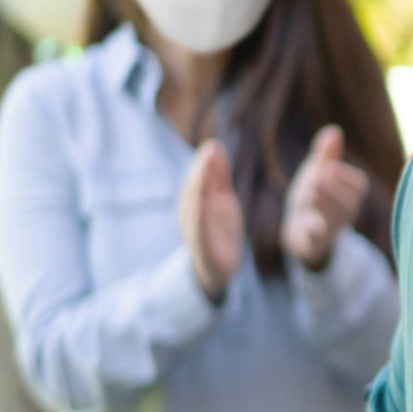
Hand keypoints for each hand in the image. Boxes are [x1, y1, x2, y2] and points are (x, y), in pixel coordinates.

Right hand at [179, 140, 243, 300]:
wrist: (215, 266)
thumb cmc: (217, 227)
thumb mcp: (221, 198)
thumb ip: (218, 173)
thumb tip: (214, 145)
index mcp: (196, 200)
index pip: (199, 179)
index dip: (204, 163)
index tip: (213, 146)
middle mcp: (192, 213)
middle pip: (194, 189)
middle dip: (201, 171)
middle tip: (210, 151)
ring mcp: (195, 230)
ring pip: (194, 208)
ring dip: (197, 189)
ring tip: (204, 171)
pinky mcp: (203, 248)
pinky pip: (199, 232)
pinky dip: (198, 218)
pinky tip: (200, 205)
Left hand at [281, 125, 369, 272]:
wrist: (301, 233)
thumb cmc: (314, 198)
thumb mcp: (318, 173)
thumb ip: (326, 154)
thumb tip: (334, 130)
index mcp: (350, 194)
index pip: (358, 185)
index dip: (346, 176)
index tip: (330, 167)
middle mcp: (346, 212)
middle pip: (348, 201)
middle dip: (335, 189)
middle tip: (321, 176)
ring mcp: (332, 228)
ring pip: (334, 218)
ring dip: (324, 204)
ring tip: (310, 191)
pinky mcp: (316, 242)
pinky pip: (319, 238)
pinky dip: (315, 230)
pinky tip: (309, 222)